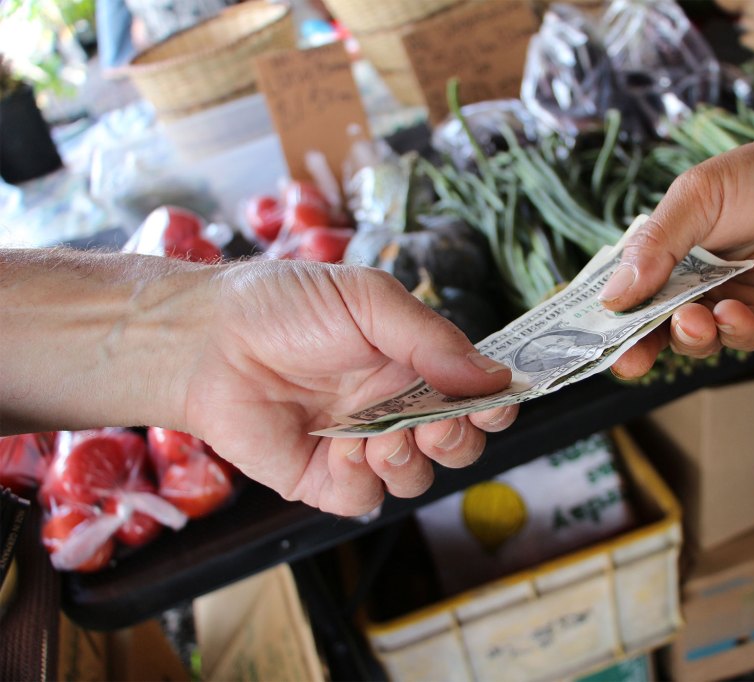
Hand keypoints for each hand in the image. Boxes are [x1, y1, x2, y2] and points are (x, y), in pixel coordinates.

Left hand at [181, 261, 516, 515]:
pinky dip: (361, 482)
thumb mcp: (366, 301)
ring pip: (416, 478)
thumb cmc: (283, 306)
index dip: (492, 406)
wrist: (206, 341)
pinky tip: (337, 450)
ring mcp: (359, 445)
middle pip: (457, 445)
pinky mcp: (321, 479)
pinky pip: (364, 500)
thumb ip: (431, 338)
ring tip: (379, 436)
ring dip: (408, 462)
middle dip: (457, 441)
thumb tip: (494, 375)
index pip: (474, 395)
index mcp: (413, 362)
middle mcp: (393, 406)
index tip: (491, 406)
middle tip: (434, 425)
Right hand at [600, 134, 753, 376]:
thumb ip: (656, 245)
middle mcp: (692, 288)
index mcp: (665, 258)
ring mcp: (729, 306)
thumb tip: (613, 296)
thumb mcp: (696, 197)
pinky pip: (743, 337)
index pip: (626, 296)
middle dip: (638, 350)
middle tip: (629, 359)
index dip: (606, 319)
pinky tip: (730, 312)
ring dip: (689, 336)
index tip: (587, 337)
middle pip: (654, 331)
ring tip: (692, 317)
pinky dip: (733, 330)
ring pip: (696, 341)